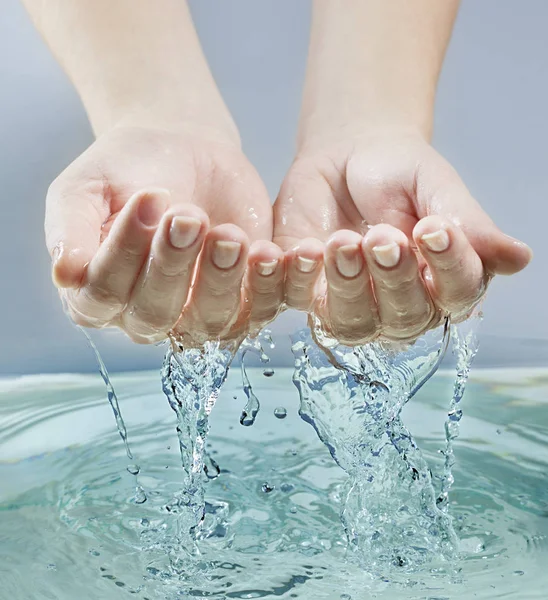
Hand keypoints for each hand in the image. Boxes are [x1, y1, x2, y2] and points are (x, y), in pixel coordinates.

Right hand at [47, 125, 282, 344]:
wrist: (183, 150)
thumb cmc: (127, 171)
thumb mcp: (85, 188)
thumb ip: (70, 228)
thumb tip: (65, 273)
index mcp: (96, 294)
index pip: (104, 294)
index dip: (125, 252)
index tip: (147, 199)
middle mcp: (144, 315)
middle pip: (155, 314)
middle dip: (172, 264)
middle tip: (189, 215)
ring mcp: (196, 315)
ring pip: (208, 320)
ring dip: (221, 278)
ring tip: (229, 232)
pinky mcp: (243, 302)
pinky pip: (258, 311)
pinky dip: (268, 287)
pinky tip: (269, 253)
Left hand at [274, 131, 531, 344]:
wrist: (346, 156)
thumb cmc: (399, 173)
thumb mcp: (434, 186)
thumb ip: (467, 222)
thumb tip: (520, 258)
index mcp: (444, 283)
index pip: (457, 293)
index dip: (448, 267)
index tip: (434, 228)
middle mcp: (402, 306)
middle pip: (406, 319)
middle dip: (394, 278)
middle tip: (383, 235)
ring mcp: (353, 306)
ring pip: (354, 323)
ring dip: (349, 285)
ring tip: (344, 240)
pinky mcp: (308, 293)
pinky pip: (302, 301)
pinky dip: (302, 280)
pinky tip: (307, 249)